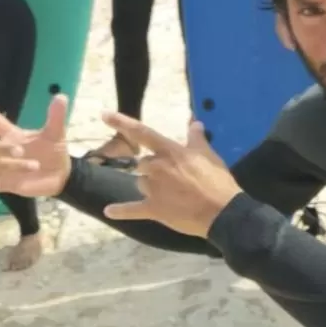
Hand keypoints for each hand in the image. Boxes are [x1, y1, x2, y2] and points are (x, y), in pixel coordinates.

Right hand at [0, 94, 71, 199]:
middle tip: (21, 152)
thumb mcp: (56, 133)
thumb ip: (56, 116)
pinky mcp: (6, 184)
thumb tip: (61, 96)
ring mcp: (4, 168)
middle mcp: (5, 151)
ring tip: (34, 167)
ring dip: (13, 166)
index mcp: (14, 135)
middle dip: (4, 149)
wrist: (61, 175)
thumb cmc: (54, 151)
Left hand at [101, 113, 242, 237]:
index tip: (103, 114)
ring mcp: (153, 189)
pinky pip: (131, 209)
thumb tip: (194, 121)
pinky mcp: (153, 209)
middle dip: (153, 168)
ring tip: (170, 194)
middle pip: (143, 163)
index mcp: (169, 151)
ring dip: (149, 185)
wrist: (222, 211)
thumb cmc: (216, 180)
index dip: (121, 122)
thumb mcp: (209, 154)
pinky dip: (119, 211)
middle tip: (173, 177)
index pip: (142, 132)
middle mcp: (156, 167)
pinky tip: (109, 211)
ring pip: (141, 183)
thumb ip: (196, 138)